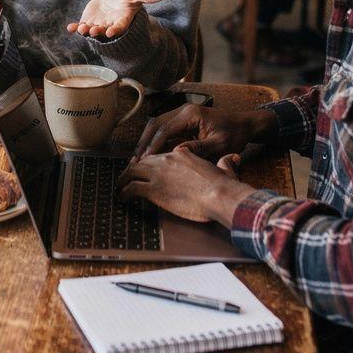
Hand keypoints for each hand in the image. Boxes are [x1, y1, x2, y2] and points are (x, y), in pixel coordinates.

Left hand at [66, 0, 163, 39]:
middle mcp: (111, 25)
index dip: (116, 29)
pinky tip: (70, 27)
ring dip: (87, 31)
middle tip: (94, 30)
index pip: (120, 26)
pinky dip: (76, 27)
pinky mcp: (89, 21)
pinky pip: (82, 26)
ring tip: (81, 28)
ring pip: (92, 31)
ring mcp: (99, 24)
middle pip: (105, 31)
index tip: (112, 31)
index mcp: (123, 19)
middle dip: (99, 32)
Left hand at [118, 146, 246, 225]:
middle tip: (127, 178)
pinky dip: (124, 193)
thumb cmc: (224, 186)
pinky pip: (131, 188)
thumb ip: (226, 163)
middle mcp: (167, 160)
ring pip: (132, 172)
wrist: (219, 195)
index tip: (147, 170)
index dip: (151, 163)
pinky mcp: (153, 190)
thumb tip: (234, 159)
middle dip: (133, 169)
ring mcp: (158, 174)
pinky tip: (122, 199)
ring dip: (123, 180)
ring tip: (119, 188)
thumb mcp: (226, 169)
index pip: (160, 155)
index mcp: (182, 153)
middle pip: (142, 161)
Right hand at [133, 102, 278, 160]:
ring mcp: (182, 115)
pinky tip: (150, 155)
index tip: (145, 160)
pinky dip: (155, 141)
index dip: (154, 145)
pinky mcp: (183, 122)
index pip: (165, 129)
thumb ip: (198, 148)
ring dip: (147, 141)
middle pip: (155, 124)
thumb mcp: (219, 144)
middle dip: (144, 142)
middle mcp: (183, 111)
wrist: (244, 126)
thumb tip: (176, 154)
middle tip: (135, 161)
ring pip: (157, 126)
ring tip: (138, 159)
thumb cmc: (234, 135)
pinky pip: (164, 130)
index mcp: (191, 114)